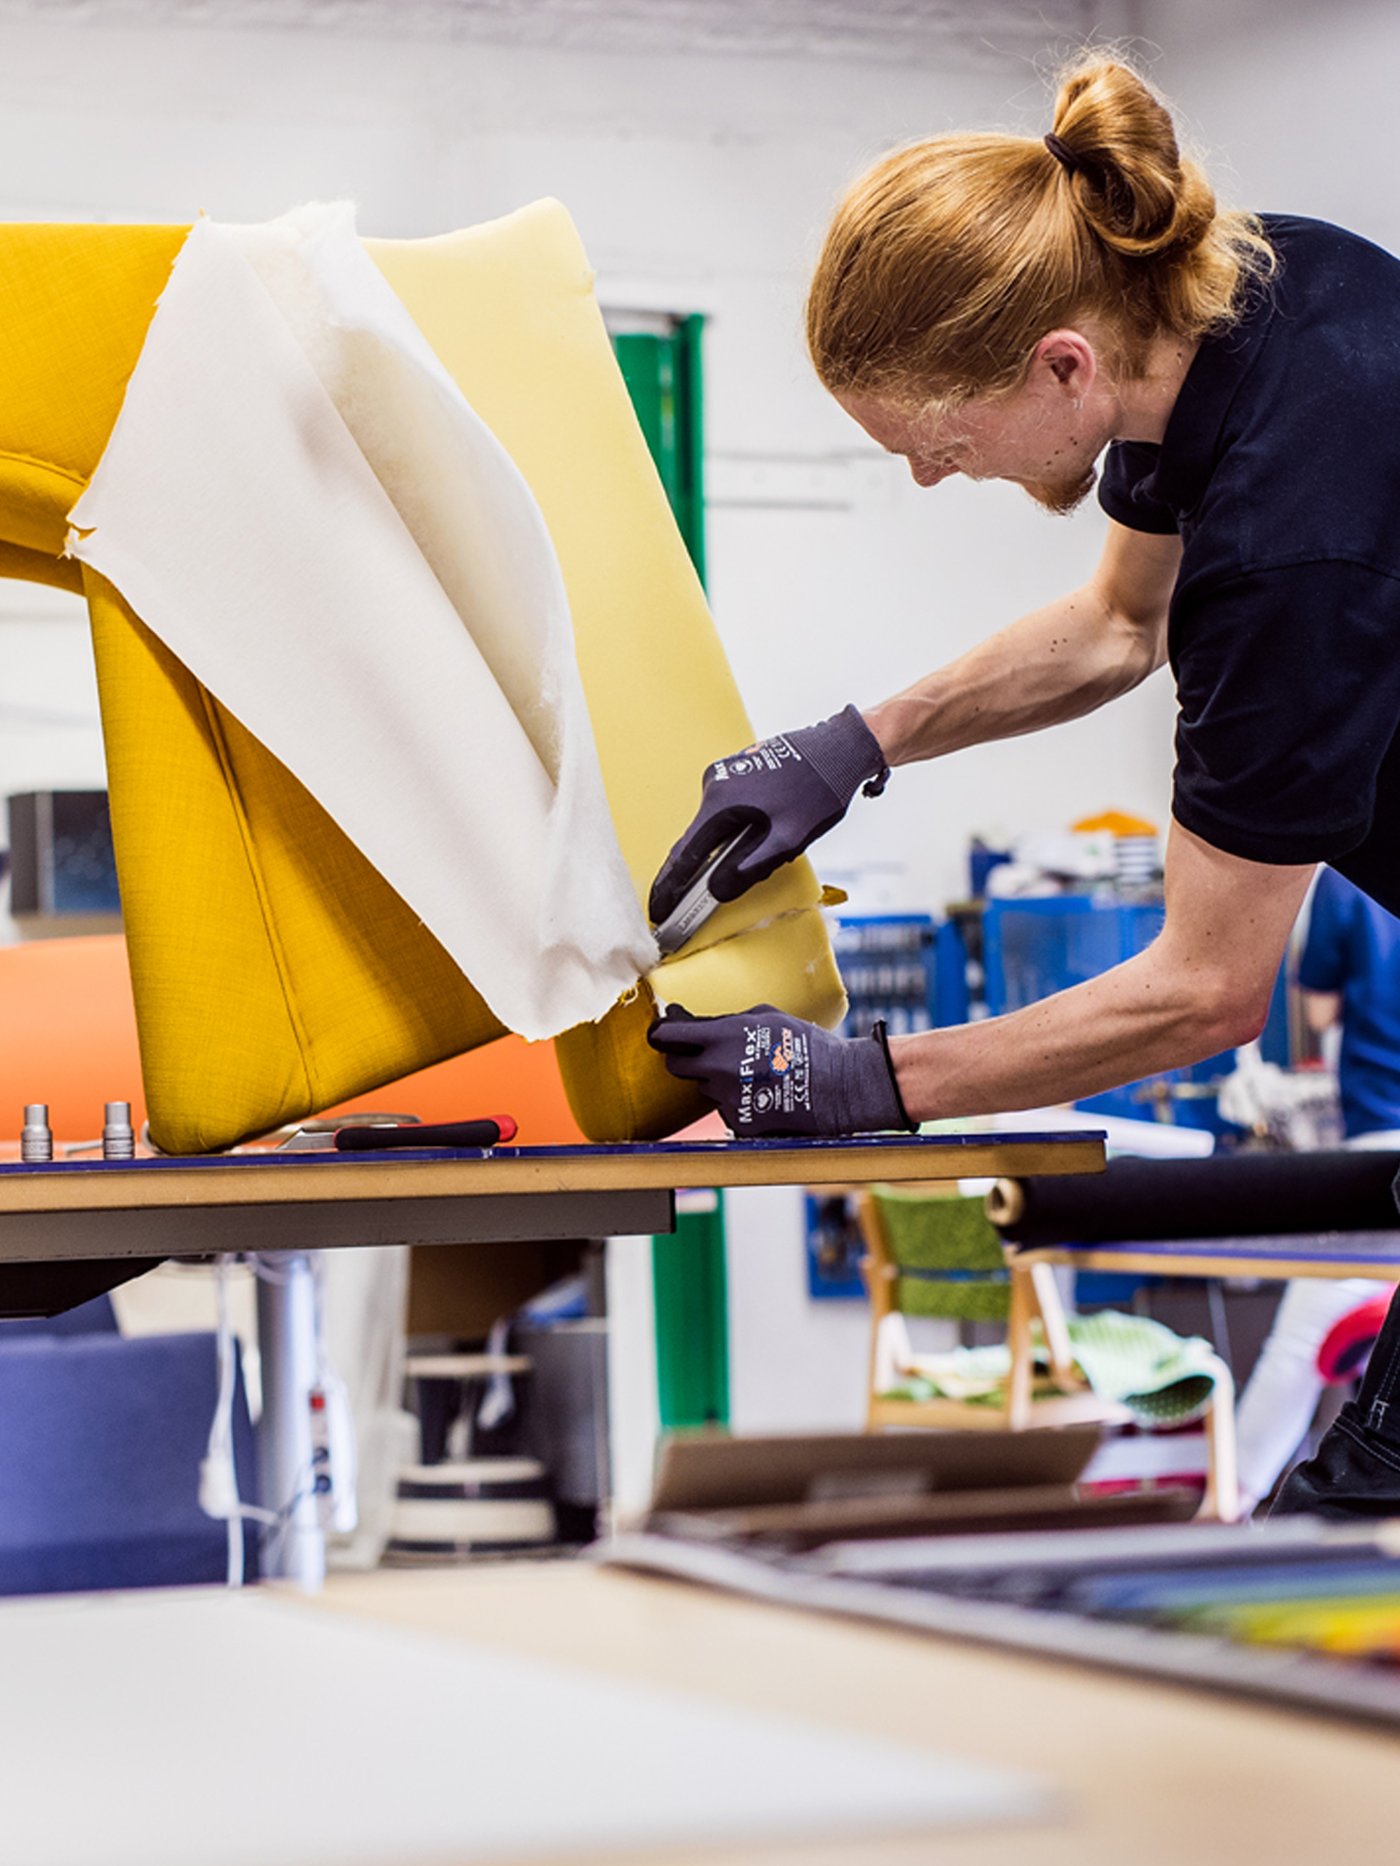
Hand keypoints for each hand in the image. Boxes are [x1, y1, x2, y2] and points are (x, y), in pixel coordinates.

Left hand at [647, 1003, 914, 1137]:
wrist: (841, 1087)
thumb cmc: (807, 1046)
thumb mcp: (766, 1017)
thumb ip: (724, 1021)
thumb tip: (687, 1020)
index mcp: (723, 1036)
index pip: (667, 1036)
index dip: (660, 1033)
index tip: (660, 1033)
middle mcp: (718, 1069)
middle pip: (675, 1065)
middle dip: (685, 1057)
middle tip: (705, 1054)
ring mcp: (726, 1099)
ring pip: (704, 1087)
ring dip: (717, 1079)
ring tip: (753, 1073)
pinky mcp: (738, 1123)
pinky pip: (724, 1108)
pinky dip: (736, 1101)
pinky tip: (762, 1093)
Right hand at [648, 706, 888, 926]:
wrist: (841, 747)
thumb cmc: (819, 789)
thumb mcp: (788, 839)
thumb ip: (750, 868)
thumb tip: (717, 890)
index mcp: (722, 802)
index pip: (685, 854)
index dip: (670, 887)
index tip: (658, 911)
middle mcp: (715, 784)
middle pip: (695, 840)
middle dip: (688, 876)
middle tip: (677, 907)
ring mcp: (724, 774)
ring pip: (713, 827)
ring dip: (716, 853)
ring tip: (724, 879)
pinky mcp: (737, 771)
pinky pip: (724, 812)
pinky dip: (728, 834)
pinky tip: (746, 846)